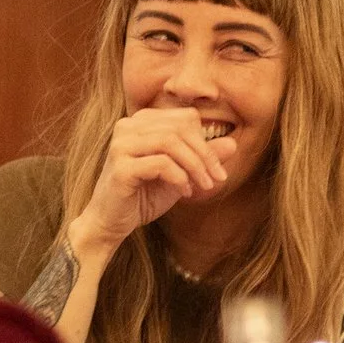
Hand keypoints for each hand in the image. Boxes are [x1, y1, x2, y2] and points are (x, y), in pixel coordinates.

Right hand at [70, 107, 234, 257]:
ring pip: (171, 142)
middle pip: (180, 128)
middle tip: (217, 179)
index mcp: (141, 122)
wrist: (111, 223)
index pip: (184, 118)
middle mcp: (127, 127)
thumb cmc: (143, 196)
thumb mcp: (180, 175)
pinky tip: (184, 192)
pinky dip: (179, 177)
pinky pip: (161, 164)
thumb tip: (233, 143)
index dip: (206, 141)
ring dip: (195, 166)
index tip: (217, 169)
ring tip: (203, 186)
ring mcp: (121, 145)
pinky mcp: (120, 167)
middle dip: (204, 155)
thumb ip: (202, 157)